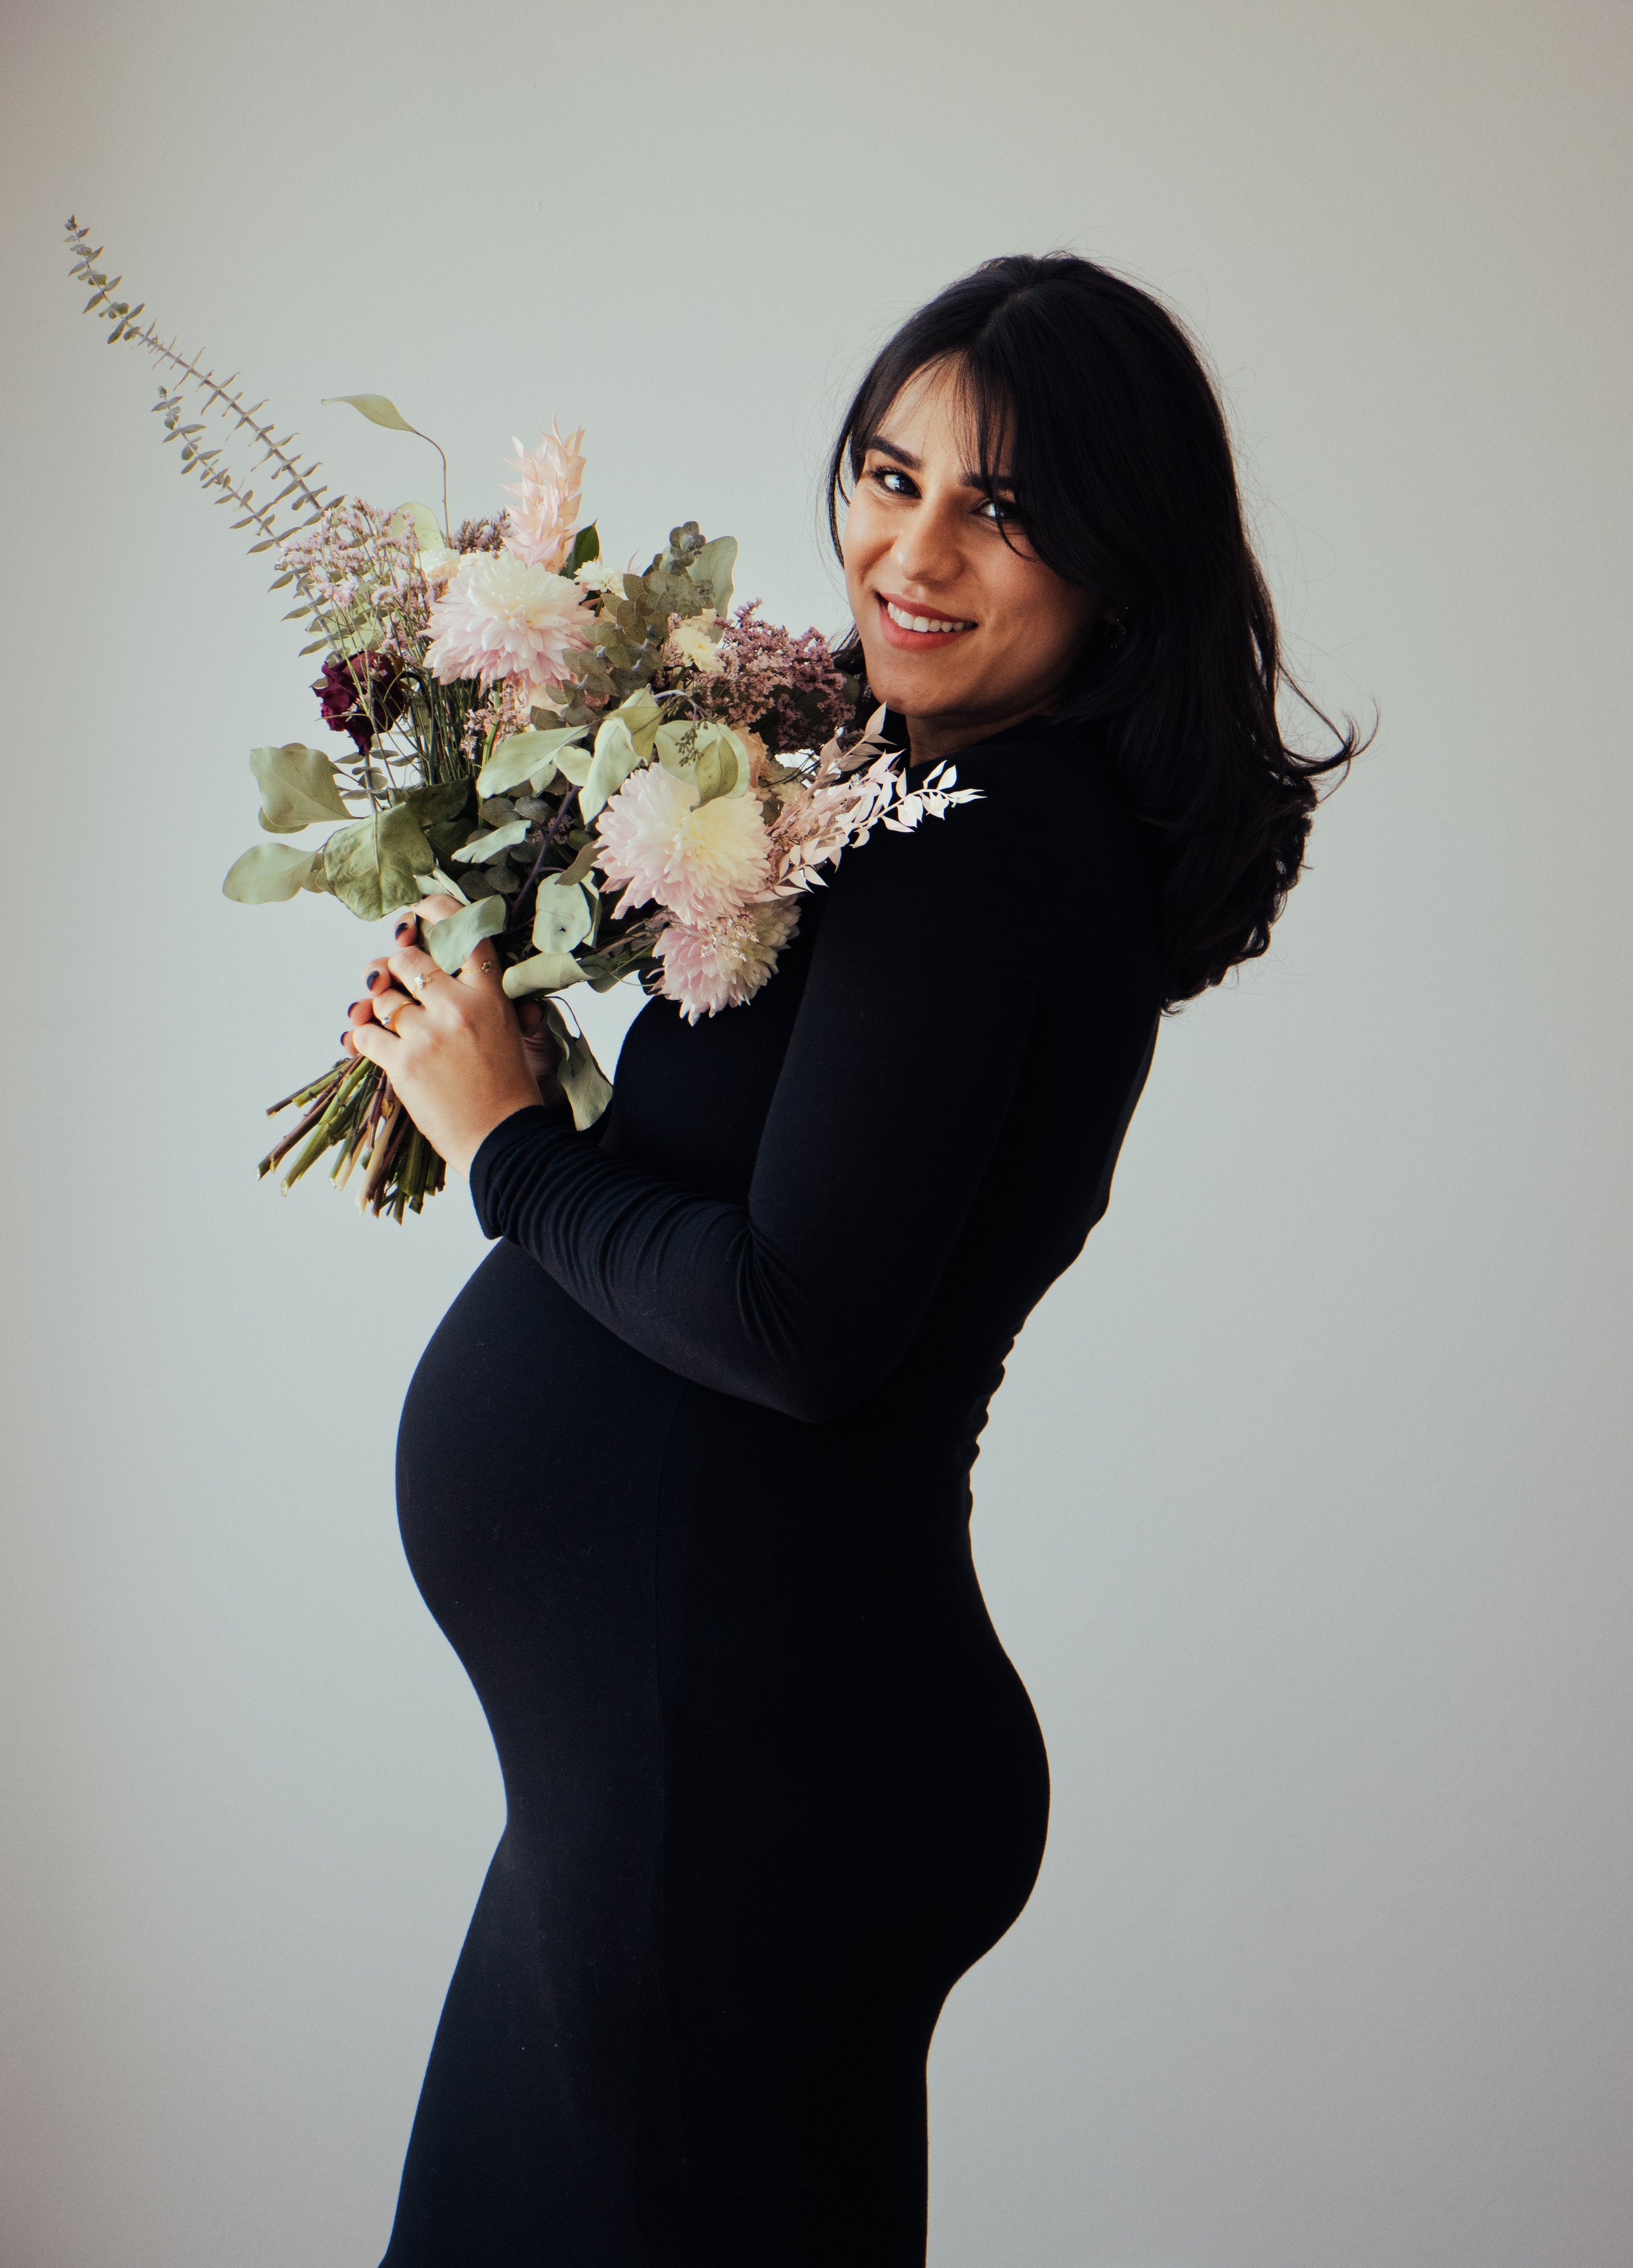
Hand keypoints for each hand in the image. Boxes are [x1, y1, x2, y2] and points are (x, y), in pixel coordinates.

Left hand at [342, 896, 561, 1177]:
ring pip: (381, 996)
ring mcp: (428, 1034)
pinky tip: (368, 1043)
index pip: (463, 931)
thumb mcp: (509, 1031)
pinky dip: (361, 1037)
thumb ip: (480, 996)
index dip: (434, 910)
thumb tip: (439, 970)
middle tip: (391, 979)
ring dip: (377, 1006)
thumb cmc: (508, 1088)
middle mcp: (458, 1006)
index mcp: (489, 995)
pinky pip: (364, 1033)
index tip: (415, 911)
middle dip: (393, 967)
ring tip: (384, 1019)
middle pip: (407, 958)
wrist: (503, 1138)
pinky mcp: (403, 1063)